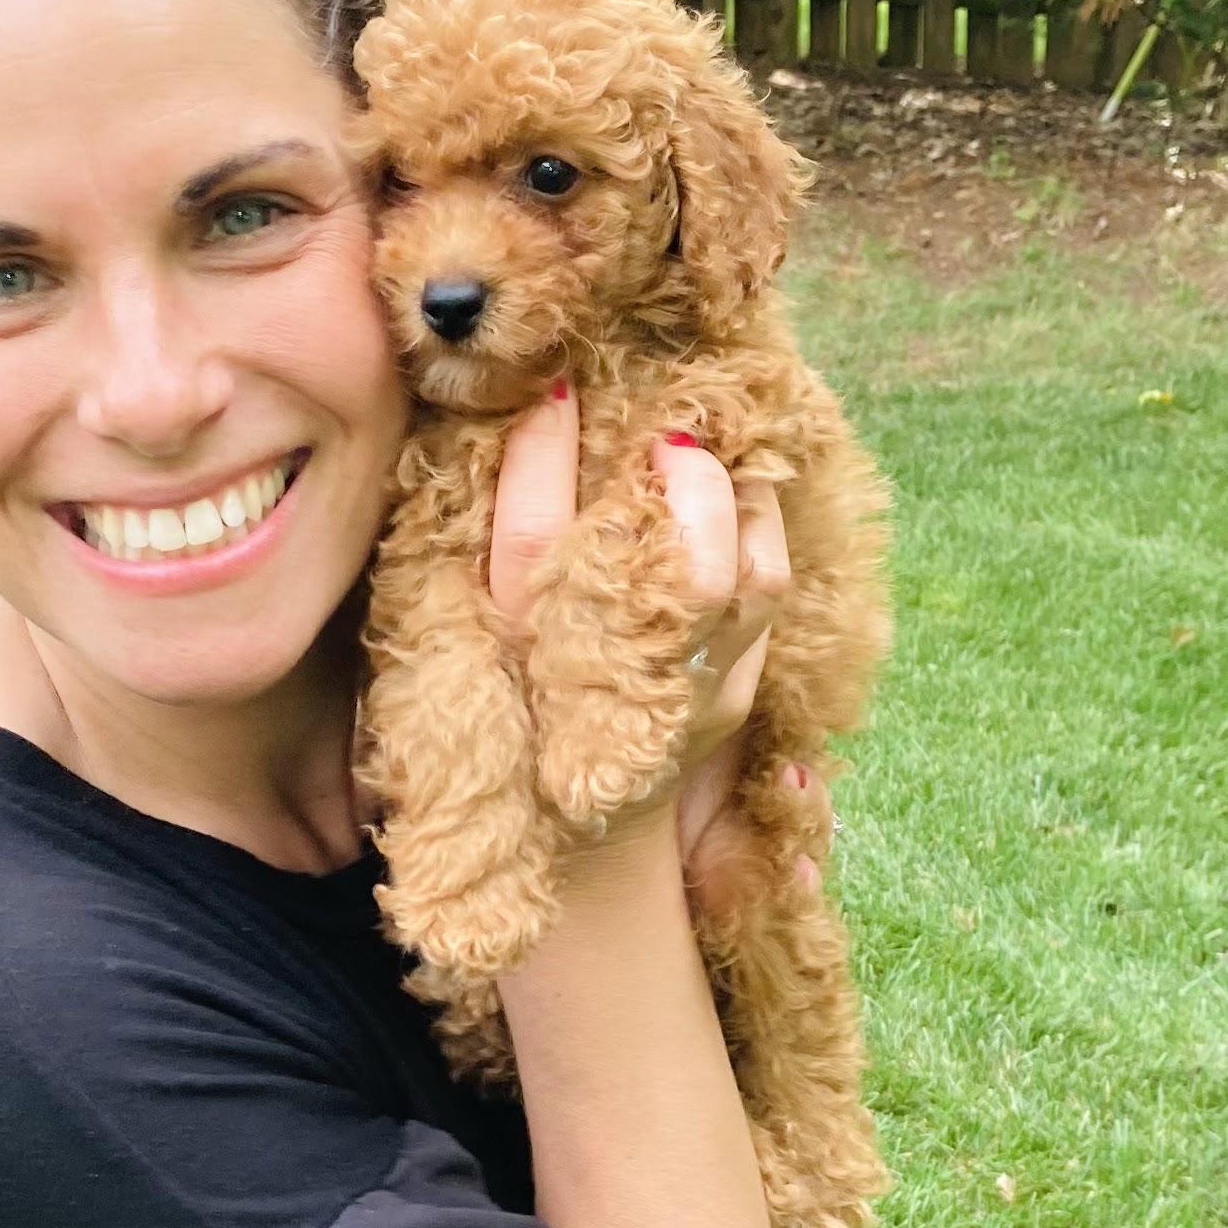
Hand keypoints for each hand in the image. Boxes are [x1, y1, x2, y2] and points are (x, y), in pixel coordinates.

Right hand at [488, 390, 791, 846]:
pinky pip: (768, 597)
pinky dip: (762, 535)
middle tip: (669, 440)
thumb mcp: (459, 629)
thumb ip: (481, 537)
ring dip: (740, 499)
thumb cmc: (502, 710)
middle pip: (675, 564)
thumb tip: (519, 414)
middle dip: (686, 479)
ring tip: (709, 465)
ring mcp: (685, 691)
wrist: (573, 840)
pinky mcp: (730, 699)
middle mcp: (604, 674)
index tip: (559, 387)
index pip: (531, 537)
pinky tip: (736, 505)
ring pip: (746, 575)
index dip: (542, 452)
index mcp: (514, 648)